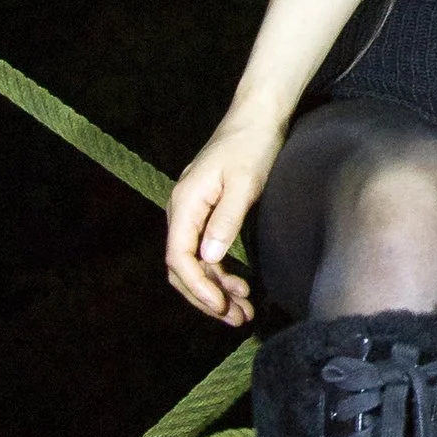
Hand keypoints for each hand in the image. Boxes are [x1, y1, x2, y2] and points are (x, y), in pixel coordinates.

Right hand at [165, 109, 284, 324]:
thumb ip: (225, 220)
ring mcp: (192, 212)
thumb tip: (208, 258)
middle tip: (237, 319)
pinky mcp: (206, 213)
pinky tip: (240, 288)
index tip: (222, 307)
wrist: (257, 118)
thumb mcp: (245, 183)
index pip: (179, 257)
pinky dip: (220, 273)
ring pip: (193, 263)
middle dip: (206, 297)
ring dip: (215, 290)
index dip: (198, 287)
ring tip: (243, 312)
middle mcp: (182, 210)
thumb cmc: (253, 146)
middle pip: (181, 267)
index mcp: (185, 203)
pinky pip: (204, 252)